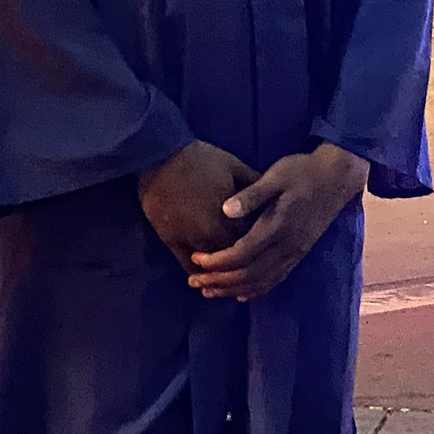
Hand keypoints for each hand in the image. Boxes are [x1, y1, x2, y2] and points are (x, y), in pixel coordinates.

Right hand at [138, 141, 256, 271]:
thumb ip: (254, 186)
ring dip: (221, 271)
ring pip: (211, 266)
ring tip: (230, 275)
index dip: (258, 243)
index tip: (262, 243)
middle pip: (233, 257)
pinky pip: (188, 266)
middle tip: (248, 262)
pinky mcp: (171, 241)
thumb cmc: (200, 159)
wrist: (160, 155)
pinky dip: (198, 273)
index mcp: (230, 216)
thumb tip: (273, 199)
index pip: (252, 240)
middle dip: (241, 260)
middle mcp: (211, 232)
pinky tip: (205, 277)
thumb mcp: (234, 166)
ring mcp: (190, 238)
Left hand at [187, 143, 369, 302]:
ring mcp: (295, 253)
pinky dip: (255, 290)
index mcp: (278, 226)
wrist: (337, 177)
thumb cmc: (302, 172)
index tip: (195, 259)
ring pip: (261, 282)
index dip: (217, 261)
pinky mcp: (299, 254)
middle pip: (248, 275)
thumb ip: (251, 196)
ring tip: (209, 291)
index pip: (242, 254)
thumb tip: (225, 210)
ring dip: (233, 290)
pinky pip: (275, 280)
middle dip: (219, 281)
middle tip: (194, 282)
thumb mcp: (276, 176)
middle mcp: (287, 246)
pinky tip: (240, 294)